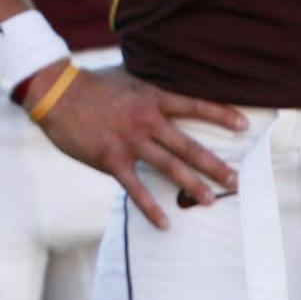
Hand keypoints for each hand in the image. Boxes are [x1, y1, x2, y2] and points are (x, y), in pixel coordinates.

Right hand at [28, 63, 247, 229]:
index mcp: (151, 97)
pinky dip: (150, 208)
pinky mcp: (111, 159)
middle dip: (214, 165)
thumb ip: (146, 85)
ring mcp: (129, 141)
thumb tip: (165, 83)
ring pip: (169, 167)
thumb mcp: (124, 76)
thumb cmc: (90, 83)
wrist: (56, 91)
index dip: (221, 115)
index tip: (244, 126)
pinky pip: (136, 188)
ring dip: (192, 186)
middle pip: (188, 145)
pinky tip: (165, 223)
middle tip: (236, 181)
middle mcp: (146, 119)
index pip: (194, 106)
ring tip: (211, 201)